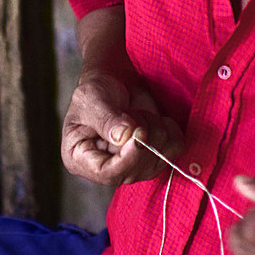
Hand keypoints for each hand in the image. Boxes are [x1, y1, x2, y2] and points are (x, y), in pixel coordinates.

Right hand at [61, 71, 183, 186]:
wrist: (114, 81)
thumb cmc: (95, 90)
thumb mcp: (91, 99)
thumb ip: (106, 118)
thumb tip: (123, 137)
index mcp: (80, 158)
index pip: (106, 173)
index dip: (127, 160)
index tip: (139, 135)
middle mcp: (107, 168)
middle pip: (135, 170)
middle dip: (143, 138)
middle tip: (135, 113)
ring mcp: (133, 164)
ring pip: (158, 160)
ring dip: (156, 130)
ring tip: (140, 113)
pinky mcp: (153, 155)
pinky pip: (174, 150)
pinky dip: (171, 131)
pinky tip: (158, 119)